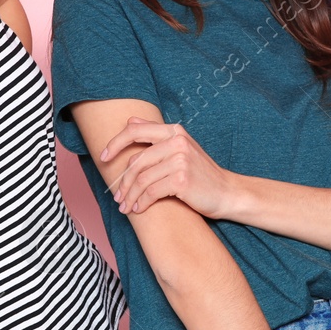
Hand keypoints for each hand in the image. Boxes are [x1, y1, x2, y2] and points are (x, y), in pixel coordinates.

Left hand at [100, 118, 242, 216]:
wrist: (227, 193)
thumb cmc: (201, 173)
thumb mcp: (180, 148)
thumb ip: (155, 134)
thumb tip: (130, 120)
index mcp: (174, 131)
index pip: (134, 130)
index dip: (115, 143)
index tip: (103, 157)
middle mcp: (177, 141)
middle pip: (135, 161)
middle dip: (122, 182)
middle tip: (117, 196)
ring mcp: (180, 159)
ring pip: (141, 179)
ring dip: (130, 196)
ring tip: (125, 207)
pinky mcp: (181, 179)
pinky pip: (150, 192)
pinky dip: (141, 203)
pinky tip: (139, 209)